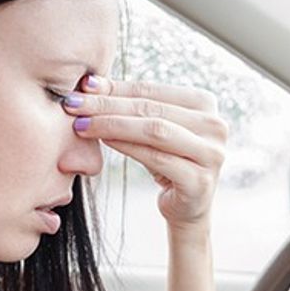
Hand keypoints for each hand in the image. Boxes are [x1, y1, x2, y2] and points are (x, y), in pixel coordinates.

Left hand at [63, 75, 227, 228]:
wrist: (188, 207)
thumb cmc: (167, 161)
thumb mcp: (152, 129)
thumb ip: (131, 105)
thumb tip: (90, 83)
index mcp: (205, 103)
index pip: (151, 90)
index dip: (116, 87)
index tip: (84, 86)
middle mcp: (214, 125)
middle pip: (151, 109)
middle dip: (108, 105)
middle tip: (75, 105)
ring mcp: (211, 154)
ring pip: (154, 130)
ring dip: (113, 125)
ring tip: (82, 124)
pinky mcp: (199, 181)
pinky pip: (156, 158)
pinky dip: (126, 147)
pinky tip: (104, 142)